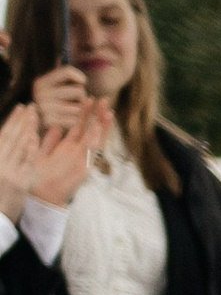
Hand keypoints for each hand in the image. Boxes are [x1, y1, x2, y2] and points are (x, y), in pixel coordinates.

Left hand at [0, 90, 108, 225]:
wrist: (41, 195)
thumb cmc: (40, 177)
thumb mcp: (41, 153)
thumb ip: (49, 141)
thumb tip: (57, 126)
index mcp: (68, 146)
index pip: (80, 126)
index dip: (85, 113)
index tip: (88, 98)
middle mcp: (77, 152)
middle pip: (91, 130)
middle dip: (97, 115)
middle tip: (104, 99)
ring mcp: (82, 160)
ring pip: (95, 141)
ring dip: (102, 127)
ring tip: (108, 112)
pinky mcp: (83, 170)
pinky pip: (91, 155)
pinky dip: (95, 143)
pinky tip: (98, 131)